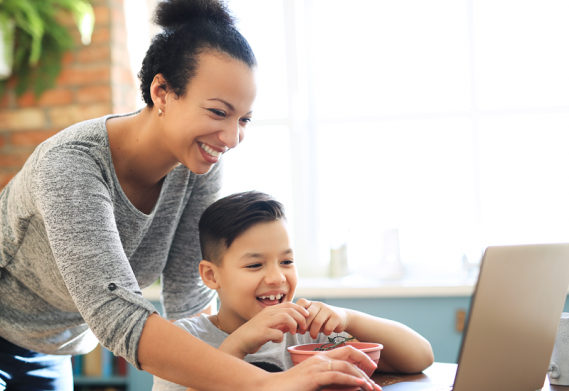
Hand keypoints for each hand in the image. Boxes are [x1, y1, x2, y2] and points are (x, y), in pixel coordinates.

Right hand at [220, 302, 308, 357]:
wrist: (239, 341)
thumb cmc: (255, 334)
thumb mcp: (269, 325)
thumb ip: (280, 323)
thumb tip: (294, 324)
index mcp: (270, 310)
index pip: (289, 304)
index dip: (300, 309)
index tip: (306, 316)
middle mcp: (267, 313)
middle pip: (290, 310)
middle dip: (300, 318)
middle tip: (303, 327)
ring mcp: (264, 322)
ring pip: (286, 317)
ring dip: (293, 325)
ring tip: (294, 333)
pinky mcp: (262, 332)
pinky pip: (278, 333)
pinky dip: (281, 338)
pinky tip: (277, 340)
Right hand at [265, 345, 381, 390]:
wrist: (271, 388)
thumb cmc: (291, 387)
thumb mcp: (313, 382)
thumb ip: (327, 381)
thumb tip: (343, 385)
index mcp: (320, 358)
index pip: (346, 351)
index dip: (361, 357)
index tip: (372, 368)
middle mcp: (320, 358)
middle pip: (350, 355)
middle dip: (366, 366)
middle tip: (376, 384)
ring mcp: (317, 366)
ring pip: (346, 366)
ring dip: (362, 377)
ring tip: (372, 388)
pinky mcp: (314, 376)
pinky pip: (337, 375)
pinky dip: (351, 379)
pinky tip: (360, 385)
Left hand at [296, 298, 349, 338]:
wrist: (341, 318)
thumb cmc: (322, 320)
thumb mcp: (311, 320)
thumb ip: (300, 322)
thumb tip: (286, 328)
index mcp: (311, 303)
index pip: (301, 302)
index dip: (297, 313)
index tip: (296, 324)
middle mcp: (319, 304)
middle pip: (309, 314)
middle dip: (304, 326)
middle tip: (302, 333)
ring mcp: (328, 310)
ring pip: (317, 322)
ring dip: (314, 332)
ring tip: (313, 336)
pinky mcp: (336, 317)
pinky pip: (328, 327)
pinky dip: (325, 332)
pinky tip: (326, 333)